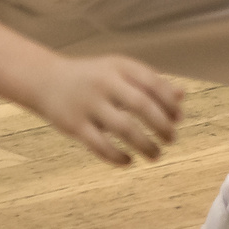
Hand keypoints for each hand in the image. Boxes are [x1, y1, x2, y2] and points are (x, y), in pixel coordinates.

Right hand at [29, 54, 183, 165]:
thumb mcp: (119, 70)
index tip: (179, 118)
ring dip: (144, 145)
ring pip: (123, 128)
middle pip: (141, 105)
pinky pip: (100, 146)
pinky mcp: (74, 125)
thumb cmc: (93, 77)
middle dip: (161, 125)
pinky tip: (129, 161)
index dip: (170, 103)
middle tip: (172, 139)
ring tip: (156, 155)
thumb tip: (181, 97)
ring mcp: (88, 104)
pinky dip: (117, 157)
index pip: (153, 83)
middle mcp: (104, 83)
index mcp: (119, 66)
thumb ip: (149, 80)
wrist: (46, 80)